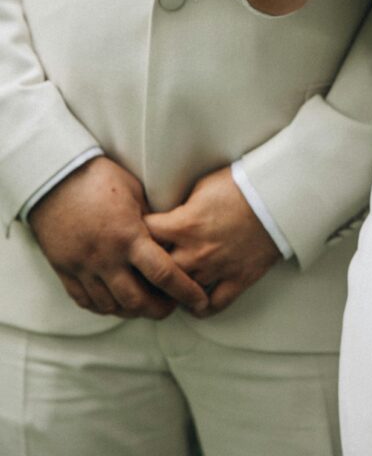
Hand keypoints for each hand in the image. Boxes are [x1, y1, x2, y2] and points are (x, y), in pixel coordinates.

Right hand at [29, 156, 209, 318]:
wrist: (54, 177)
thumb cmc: (99, 178)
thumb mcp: (135, 193)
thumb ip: (152, 219)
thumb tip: (171, 236)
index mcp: (129, 237)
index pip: (164, 274)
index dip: (186, 291)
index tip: (200, 300)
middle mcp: (107, 258)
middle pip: (138, 301)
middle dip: (160, 310)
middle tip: (172, 306)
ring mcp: (83, 267)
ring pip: (111, 306)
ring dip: (132, 311)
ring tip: (145, 304)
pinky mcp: (65, 270)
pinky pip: (85, 301)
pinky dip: (103, 306)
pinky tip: (115, 301)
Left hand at [145, 167, 280, 316]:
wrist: (278, 196)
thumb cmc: (241, 184)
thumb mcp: (203, 186)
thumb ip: (182, 206)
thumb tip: (168, 215)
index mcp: (183, 225)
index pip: (144, 234)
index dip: (137, 232)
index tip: (136, 233)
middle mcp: (195, 252)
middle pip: (157, 271)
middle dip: (148, 268)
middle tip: (144, 265)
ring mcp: (216, 269)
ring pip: (182, 292)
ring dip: (173, 289)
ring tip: (167, 286)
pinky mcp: (237, 280)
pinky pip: (213, 305)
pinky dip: (201, 307)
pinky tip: (194, 302)